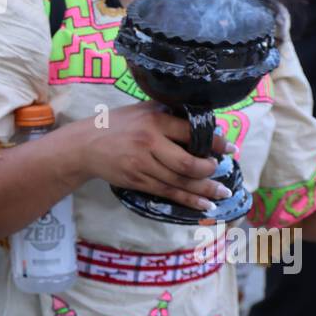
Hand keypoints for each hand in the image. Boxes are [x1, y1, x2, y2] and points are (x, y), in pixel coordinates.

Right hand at [69, 102, 234, 213]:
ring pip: (180, 182)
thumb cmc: (116, 124)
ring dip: (205, 190)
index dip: (214, 142)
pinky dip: (188, 200)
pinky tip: (204, 205)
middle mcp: (149, 143)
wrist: (84, 146)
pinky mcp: (138, 181)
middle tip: (220, 169)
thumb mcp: (140, 110)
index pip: (191, 132)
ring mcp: (143, 165)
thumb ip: (167, 113)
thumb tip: (201, 120)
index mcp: (153, 121)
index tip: (230, 148)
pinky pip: (168, 193)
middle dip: (209, 170)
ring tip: (222, 193)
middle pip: (188, 163)